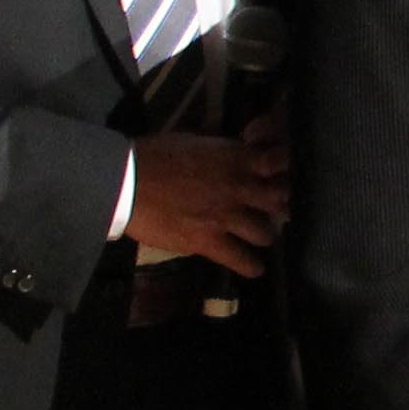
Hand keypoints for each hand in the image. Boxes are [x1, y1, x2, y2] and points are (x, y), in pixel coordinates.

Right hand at [130, 120, 290, 276]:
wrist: (126, 181)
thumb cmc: (154, 155)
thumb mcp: (196, 141)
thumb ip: (222, 150)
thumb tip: (235, 150)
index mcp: (236, 157)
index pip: (280, 162)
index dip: (283, 171)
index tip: (277, 177)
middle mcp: (240, 186)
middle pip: (279, 200)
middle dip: (276, 206)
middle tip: (269, 210)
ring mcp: (227, 216)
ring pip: (266, 232)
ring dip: (262, 235)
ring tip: (258, 237)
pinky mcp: (209, 241)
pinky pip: (242, 259)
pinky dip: (251, 265)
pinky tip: (254, 268)